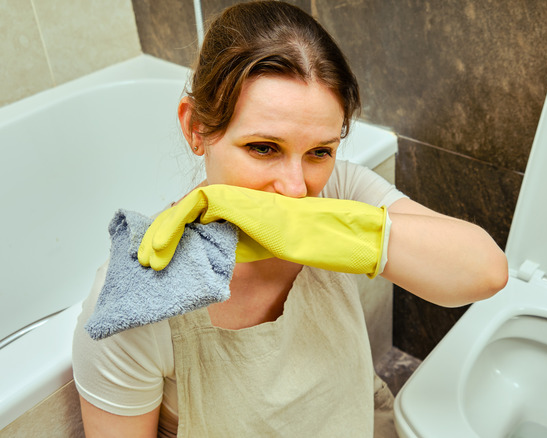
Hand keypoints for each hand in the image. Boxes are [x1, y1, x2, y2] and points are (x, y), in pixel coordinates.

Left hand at [137, 185, 388, 276]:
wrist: (323, 231)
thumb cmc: (302, 237)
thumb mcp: (259, 245)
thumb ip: (234, 246)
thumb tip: (209, 261)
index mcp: (237, 210)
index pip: (196, 219)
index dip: (175, 235)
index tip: (160, 258)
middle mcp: (231, 199)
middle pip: (184, 212)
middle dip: (161, 235)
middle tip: (145, 259)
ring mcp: (231, 196)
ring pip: (183, 208)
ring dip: (161, 232)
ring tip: (147, 256)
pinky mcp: (233, 197)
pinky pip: (193, 207)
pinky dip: (172, 225)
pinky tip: (160, 245)